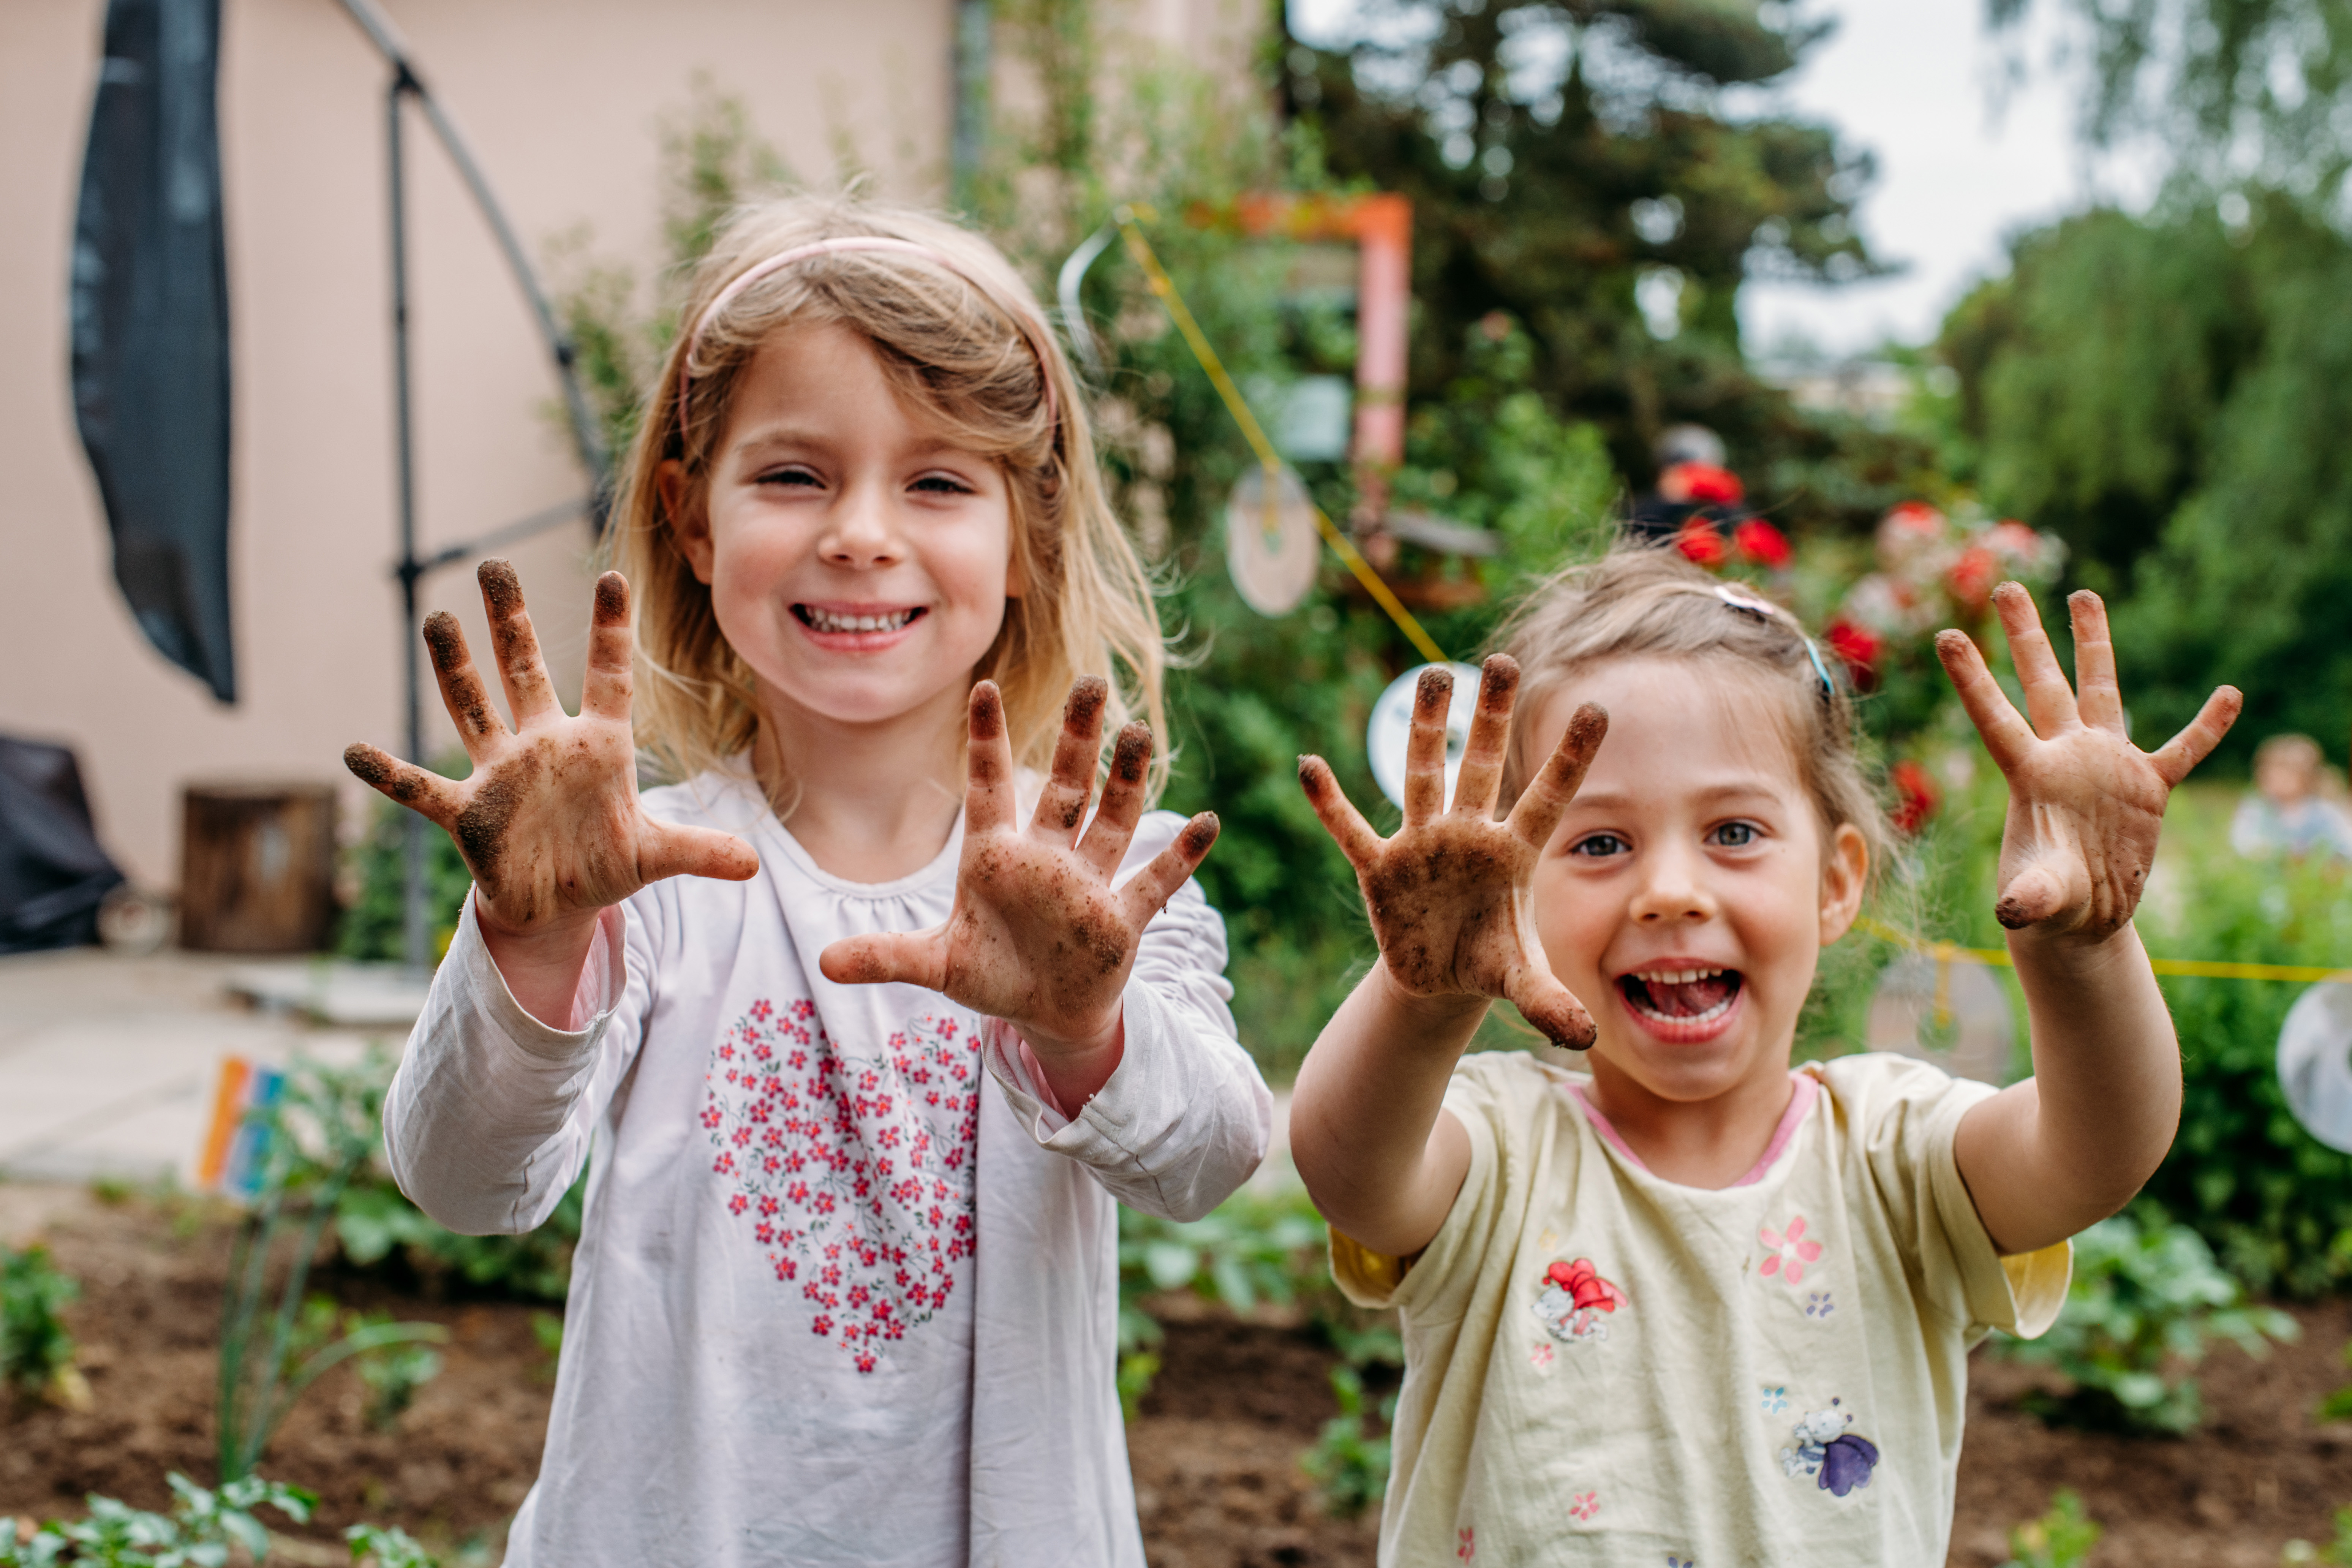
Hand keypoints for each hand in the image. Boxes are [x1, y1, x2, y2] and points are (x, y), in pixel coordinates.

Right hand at [343, 561, 759, 946]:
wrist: (556, 904)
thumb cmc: (603, 865)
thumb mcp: (656, 857)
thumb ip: (700, 852)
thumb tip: (754, 865)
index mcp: (597, 747)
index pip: (609, 677)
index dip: (610, 630)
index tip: (614, 576)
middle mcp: (543, 746)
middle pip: (525, 671)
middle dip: (511, 622)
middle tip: (495, 566)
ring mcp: (501, 774)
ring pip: (473, 709)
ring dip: (455, 670)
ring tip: (436, 618)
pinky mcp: (469, 812)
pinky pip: (421, 788)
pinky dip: (389, 774)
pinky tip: (355, 750)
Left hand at [817, 677, 1219, 1076]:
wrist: (1044, 1014)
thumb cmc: (992, 976)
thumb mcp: (937, 966)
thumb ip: (886, 957)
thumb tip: (823, 963)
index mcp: (997, 858)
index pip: (990, 786)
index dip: (987, 740)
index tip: (984, 687)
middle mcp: (1047, 859)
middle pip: (1065, 788)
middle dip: (1079, 739)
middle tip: (1093, 682)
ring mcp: (1087, 886)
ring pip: (1111, 822)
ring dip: (1127, 781)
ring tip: (1139, 733)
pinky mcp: (1119, 921)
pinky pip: (1154, 883)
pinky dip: (1179, 857)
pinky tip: (1207, 823)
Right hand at [1297, 656, 1608, 1050]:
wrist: (1439, 980)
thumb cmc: (1487, 963)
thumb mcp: (1519, 982)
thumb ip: (1548, 1003)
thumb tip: (1582, 1038)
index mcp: (1512, 855)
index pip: (1547, 798)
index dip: (1569, 757)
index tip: (1598, 710)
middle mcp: (1468, 836)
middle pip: (1481, 766)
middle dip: (1489, 716)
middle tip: (1501, 660)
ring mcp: (1422, 845)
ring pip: (1422, 775)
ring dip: (1426, 728)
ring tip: (1433, 676)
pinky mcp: (1380, 868)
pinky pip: (1351, 830)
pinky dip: (1329, 803)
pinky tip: (1310, 766)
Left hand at [1936, 582, 2238, 940]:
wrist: (2081, 918)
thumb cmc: (2047, 904)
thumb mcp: (2037, 899)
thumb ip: (2028, 896)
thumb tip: (2014, 910)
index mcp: (2031, 776)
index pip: (1994, 717)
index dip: (1972, 678)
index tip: (1945, 635)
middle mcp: (2066, 757)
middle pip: (2041, 684)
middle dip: (2025, 636)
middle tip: (2005, 585)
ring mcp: (2107, 766)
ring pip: (2101, 690)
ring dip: (2094, 643)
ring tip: (2083, 594)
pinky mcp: (2147, 787)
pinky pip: (2183, 749)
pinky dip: (2207, 726)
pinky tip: (2230, 695)